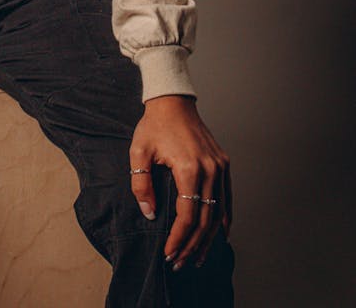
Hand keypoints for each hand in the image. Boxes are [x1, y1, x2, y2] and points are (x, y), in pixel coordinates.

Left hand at [129, 95, 231, 270]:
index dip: (179, 238)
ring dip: (208, 239)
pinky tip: (218, 236)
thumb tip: (149, 213)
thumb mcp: (138, 153)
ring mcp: (220, 167)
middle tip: (180, 263)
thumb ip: (141, 185)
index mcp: (189, 168)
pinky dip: (223, 220)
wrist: (173, 102)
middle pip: (205, 219)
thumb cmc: (153, 126)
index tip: (168, 253)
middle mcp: (210, 170)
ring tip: (197, 258)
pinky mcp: (223, 164)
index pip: (187, 215)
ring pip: (219, 213)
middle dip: (192, 245)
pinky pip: (227, 199)